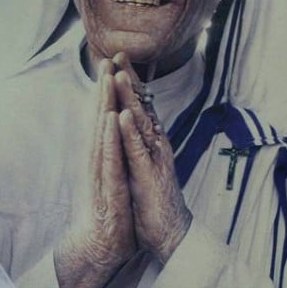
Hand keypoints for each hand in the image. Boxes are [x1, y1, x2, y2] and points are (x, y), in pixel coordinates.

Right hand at [54, 60, 137, 287]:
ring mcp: (101, 174)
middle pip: (100, 119)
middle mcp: (99, 160)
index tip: (111, 65)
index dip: (108, 92)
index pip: (105, 119)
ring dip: (103, 106)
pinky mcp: (106, 189)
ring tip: (107, 81)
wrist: (100, 248)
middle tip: (106, 60)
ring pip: (101, 134)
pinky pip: (108, 161)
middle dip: (104, 89)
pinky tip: (110, 122)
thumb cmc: (110, 214)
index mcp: (104, 157)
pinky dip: (109, 140)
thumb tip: (116, 136)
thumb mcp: (115, 178)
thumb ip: (114, 156)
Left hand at [111, 56, 191, 262]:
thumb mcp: (141, 163)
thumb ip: (137, 142)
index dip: (129, 81)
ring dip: (130, 98)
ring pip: (141, 123)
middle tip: (119, 54)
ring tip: (118, 75)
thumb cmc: (153, 198)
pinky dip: (131, 132)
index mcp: (150, 142)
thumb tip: (130, 121)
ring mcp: (153, 159)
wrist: (170, 233)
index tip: (116, 58)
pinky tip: (123, 116)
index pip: (139, 105)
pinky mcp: (149, 176)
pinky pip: (138, 151)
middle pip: (142, 106)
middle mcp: (155, 145)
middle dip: (129, 79)